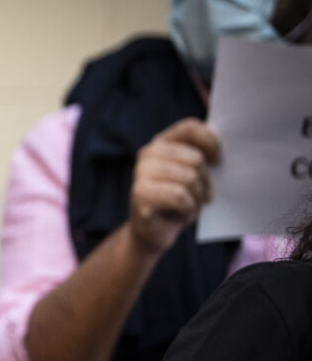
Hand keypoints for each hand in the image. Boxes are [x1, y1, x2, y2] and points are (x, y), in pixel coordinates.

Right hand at [129, 118, 219, 253]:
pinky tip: (182, 213)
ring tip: (191, 205)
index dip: (211, 143)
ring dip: (197, 197)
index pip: (189, 128)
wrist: (153, 233)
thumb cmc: (177, 201)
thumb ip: (200, 153)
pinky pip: (180, 197)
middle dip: (206, 181)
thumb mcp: (192, 173)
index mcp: (161, 143)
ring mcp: (140, 174)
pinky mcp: (140, 195)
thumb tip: (217, 133)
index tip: (219, 161)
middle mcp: (147, 154)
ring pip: (188, 178)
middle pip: (195, 158)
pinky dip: (188, 209)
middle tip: (202, 195)